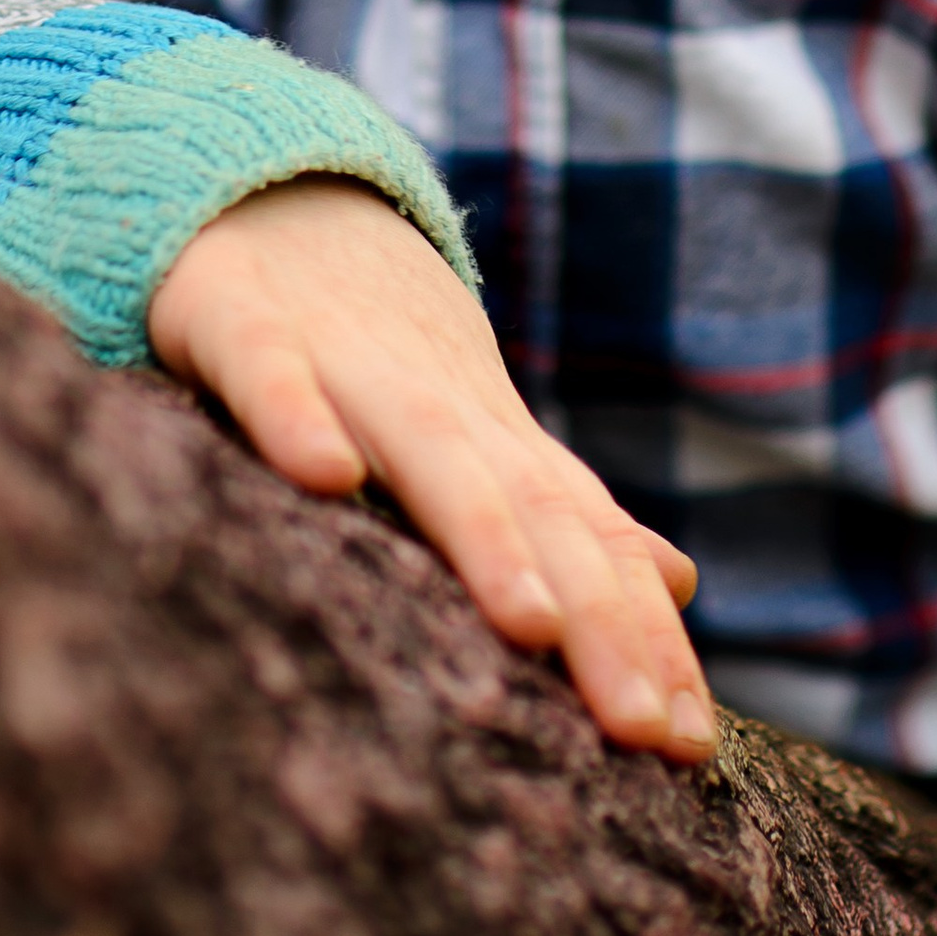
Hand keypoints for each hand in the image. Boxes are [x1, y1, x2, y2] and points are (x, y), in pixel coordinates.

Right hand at [149, 177, 715, 764]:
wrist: (262, 189)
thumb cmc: (369, 341)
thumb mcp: (470, 425)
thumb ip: (562, 508)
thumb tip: (680, 581)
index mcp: (491, 437)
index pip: (587, 540)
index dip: (640, 636)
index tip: (691, 745)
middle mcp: (438, 402)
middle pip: (532, 514)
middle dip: (597, 621)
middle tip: (645, 729)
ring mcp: (346, 358)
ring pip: (426, 448)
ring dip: (482, 532)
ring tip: (534, 624)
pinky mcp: (245, 324)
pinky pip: (271, 373)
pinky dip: (297, 415)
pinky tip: (325, 476)